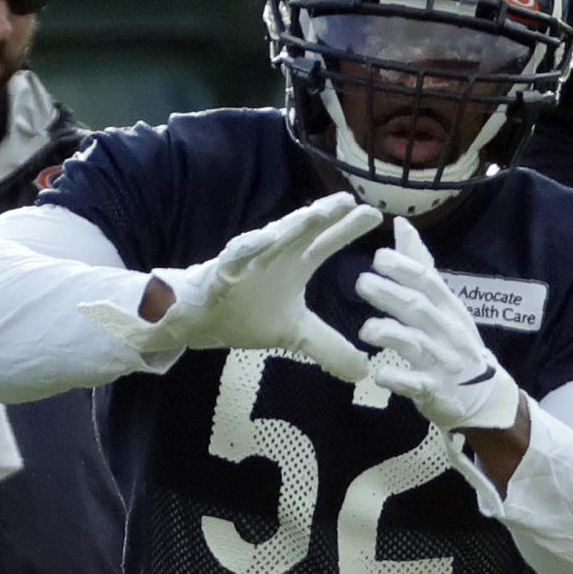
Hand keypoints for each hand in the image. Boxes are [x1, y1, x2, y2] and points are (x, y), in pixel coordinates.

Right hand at [79, 192, 382, 382]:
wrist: (196, 319)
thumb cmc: (246, 314)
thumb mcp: (295, 334)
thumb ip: (329, 347)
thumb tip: (363, 372)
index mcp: (293, 265)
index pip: (326, 242)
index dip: (348, 229)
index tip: (377, 215)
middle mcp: (273, 256)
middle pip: (303, 231)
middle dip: (326, 216)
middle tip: (351, 201)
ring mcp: (246, 262)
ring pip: (271, 239)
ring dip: (292, 227)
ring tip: (316, 214)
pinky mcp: (219, 273)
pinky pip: (233, 258)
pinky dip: (246, 249)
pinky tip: (260, 239)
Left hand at [355, 217, 520, 431]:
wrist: (482, 395)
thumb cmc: (453, 341)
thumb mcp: (442, 303)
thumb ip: (419, 266)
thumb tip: (401, 224)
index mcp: (449, 307)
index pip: (428, 282)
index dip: (405, 269)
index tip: (379, 256)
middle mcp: (448, 331)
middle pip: (420, 309)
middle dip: (392, 295)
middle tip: (362, 283)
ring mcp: (443, 362)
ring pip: (418, 345)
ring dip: (392, 335)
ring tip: (366, 330)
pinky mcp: (435, 390)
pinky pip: (416, 385)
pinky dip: (398, 379)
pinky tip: (380, 374)